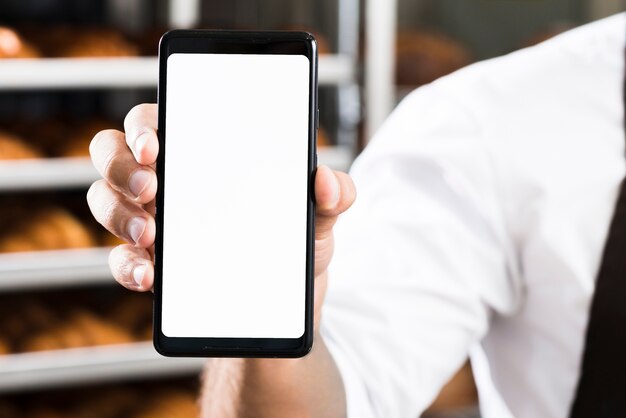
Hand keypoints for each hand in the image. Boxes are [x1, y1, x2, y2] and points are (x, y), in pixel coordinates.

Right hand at [87, 103, 355, 330]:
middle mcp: (168, 182)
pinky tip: (150, 276)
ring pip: (105, 201)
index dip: (144, 125)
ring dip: (118, 215)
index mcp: (203, 156)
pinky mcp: (150, 266)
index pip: (157, 121)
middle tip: (152, 187)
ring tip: (151, 236)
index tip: (156, 144)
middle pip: (113, 153)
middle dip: (120, 166)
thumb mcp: (319, 218)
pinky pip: (119, 260)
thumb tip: (325, 181)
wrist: (286, 307)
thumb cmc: (294, 246)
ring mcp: (153, 223)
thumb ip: (334, 195)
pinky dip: (126, 267)